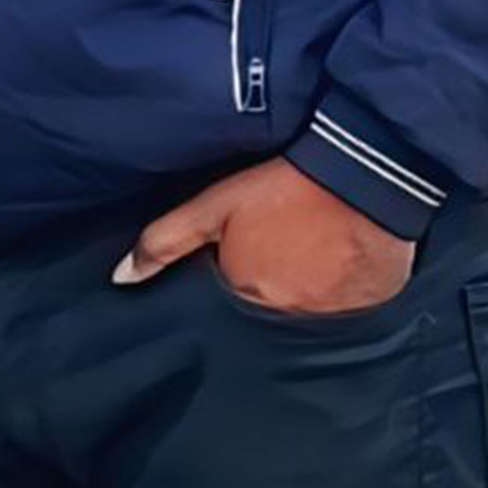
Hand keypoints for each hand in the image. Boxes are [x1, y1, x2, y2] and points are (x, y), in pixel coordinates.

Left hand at [114, 157, 413, 316]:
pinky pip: (347, 308)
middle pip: (267, 302)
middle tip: (286, 239)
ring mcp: (327, 316)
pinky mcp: (365, 310)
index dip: (238, 265)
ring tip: (316, 246)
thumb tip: (122, 277)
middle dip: (271, 279)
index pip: (231, 292)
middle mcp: (283, 314)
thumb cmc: (287, 183)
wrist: (364, 171)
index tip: (253, 241)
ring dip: (307, 286)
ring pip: (307, 307)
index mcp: (244, 291)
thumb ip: (167, 240)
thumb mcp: (218, 203)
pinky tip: (344, 257)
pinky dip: (343, 289)